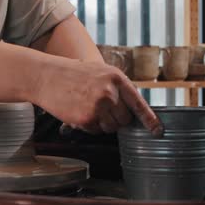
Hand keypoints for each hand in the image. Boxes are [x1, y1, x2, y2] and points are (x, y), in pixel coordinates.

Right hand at [33, 58, 162, 135]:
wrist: (46, 76)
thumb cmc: (72, 74)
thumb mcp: (100, 72)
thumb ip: (117, 88)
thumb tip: (131, 110)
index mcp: (116, 78)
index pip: (139, 103)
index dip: (150, 120)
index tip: (158, 132)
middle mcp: (111, 92)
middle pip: (125, 120)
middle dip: (116, 119)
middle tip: (100, 109)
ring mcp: (99, 106)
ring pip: (111, 128)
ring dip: (102, 124)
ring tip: (87, 107)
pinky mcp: (87, 118)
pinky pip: (96, 131)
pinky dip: (89, 126)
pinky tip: (78, 112)